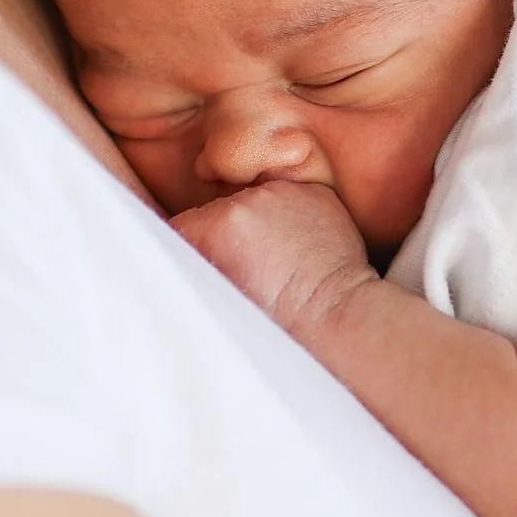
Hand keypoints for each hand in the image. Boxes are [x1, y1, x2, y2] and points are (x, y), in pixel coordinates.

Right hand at [172, 178, 376, 338]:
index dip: (187, 253)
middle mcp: (249, 200)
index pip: (181, 227)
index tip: (201, 273)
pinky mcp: (315, 192)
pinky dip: (286, 218)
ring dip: (255, 225)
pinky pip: (287, 200)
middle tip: (244, 273)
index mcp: (219, 225)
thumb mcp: (219, 299)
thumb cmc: (278, 324)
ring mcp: (285, 192)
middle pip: (216, 213)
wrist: (337, 318)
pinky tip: (296, 249)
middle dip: (222, 238)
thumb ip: (195, 268)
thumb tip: (179, 259)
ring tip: (274, 263)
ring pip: (252, 204)